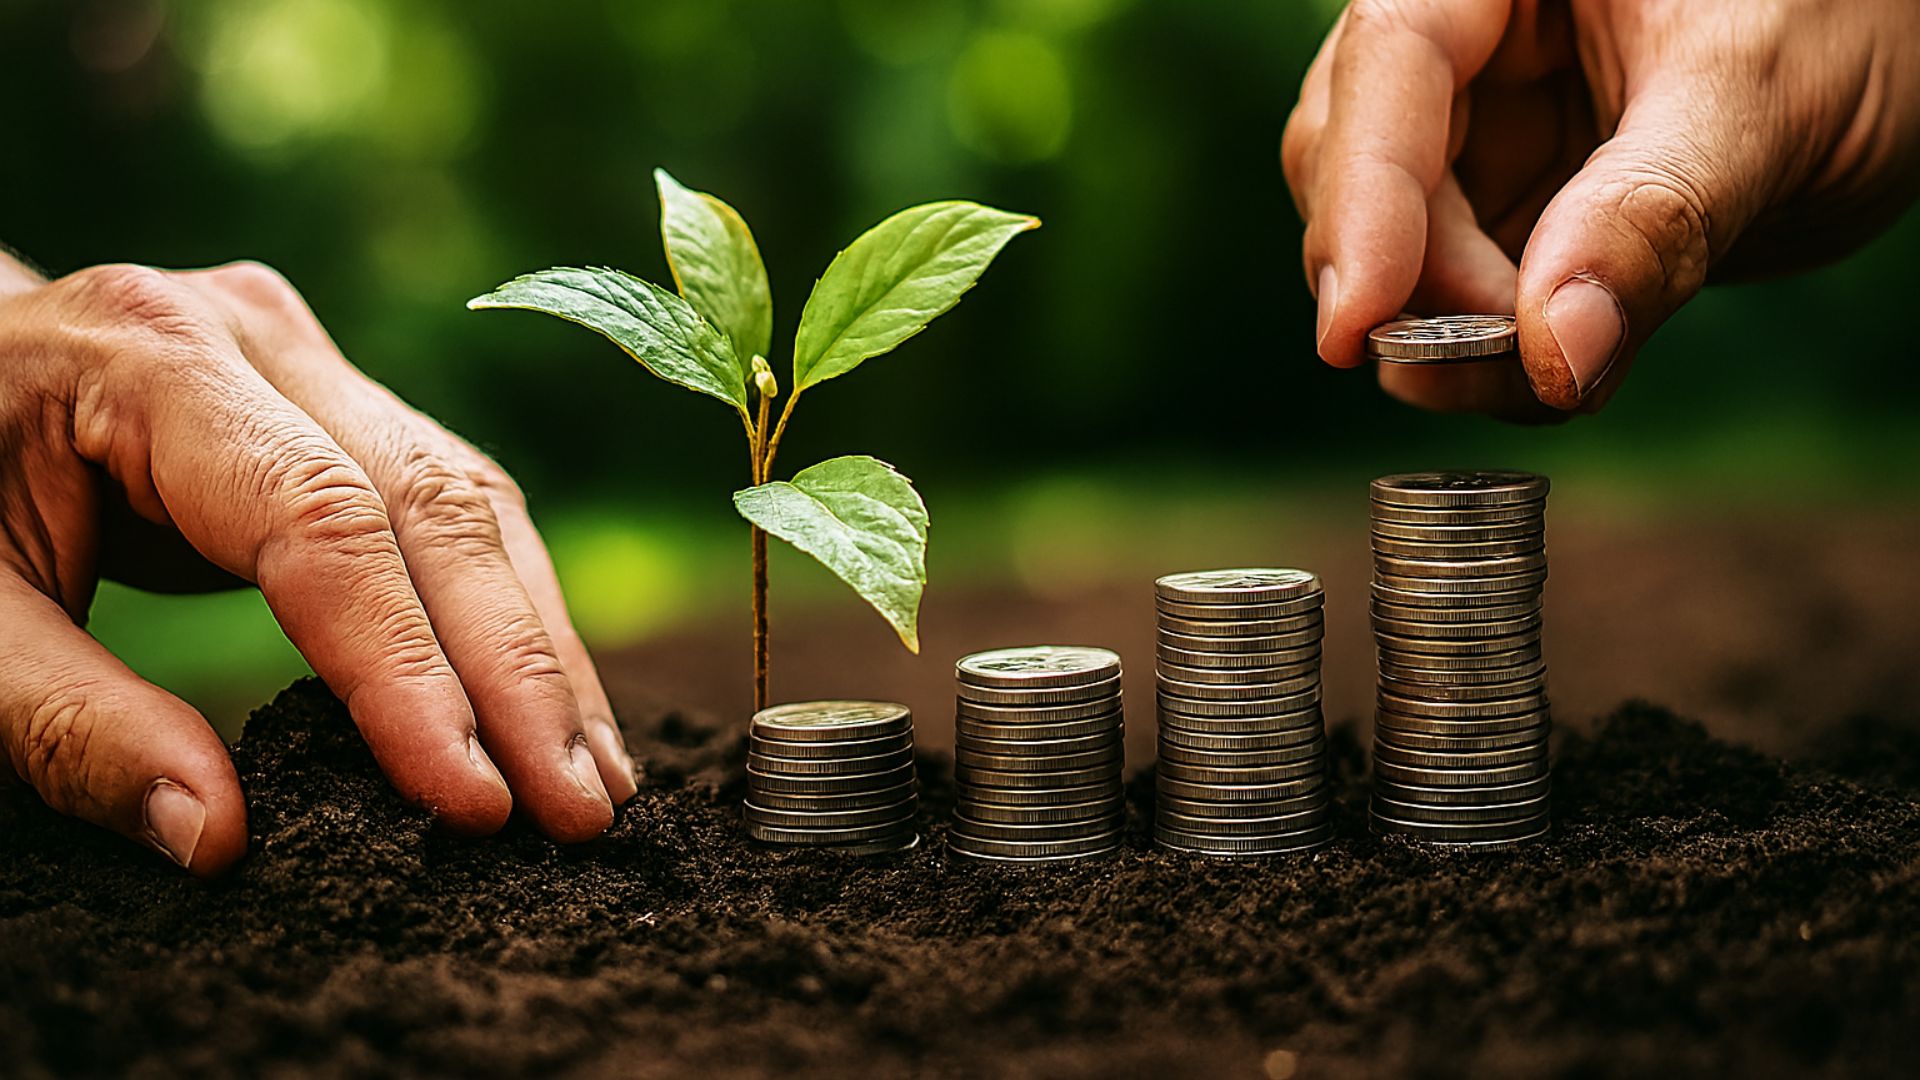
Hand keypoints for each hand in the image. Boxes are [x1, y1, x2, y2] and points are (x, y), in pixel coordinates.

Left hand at [0, 256, 637, 874]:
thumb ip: (72, 727)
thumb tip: (219, 842)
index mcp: (149, 355)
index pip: (320, 523)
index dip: (406, 671)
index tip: (472, 803)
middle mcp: (254, 332)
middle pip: (434, 504)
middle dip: (518, 672)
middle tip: (580, 813)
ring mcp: (308, 357)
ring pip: (472, 503)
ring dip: (541, 652)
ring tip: (597, 782)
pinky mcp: (339, 404)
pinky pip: (452, 509)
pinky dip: (509, 618)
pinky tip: (554, 712)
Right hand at [1282, 0, 1919, 418]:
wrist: (1914, 56)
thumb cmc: (1858, 10)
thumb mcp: (1764, 97)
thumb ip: (1653, 218)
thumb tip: (1552, 352)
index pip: (1393, 61)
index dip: (1361, 196)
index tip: (1355, 326)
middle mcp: (1470, 40)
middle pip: (1360, 163)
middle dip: (1411, 283)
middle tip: (1498, 363)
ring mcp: (1481, 125)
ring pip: (1392, 243)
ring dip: (1445, 336)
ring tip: (1550, 373)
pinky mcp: (1510, 205)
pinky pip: (1455, 293)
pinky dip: (1491, 353)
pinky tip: (1560, 367)